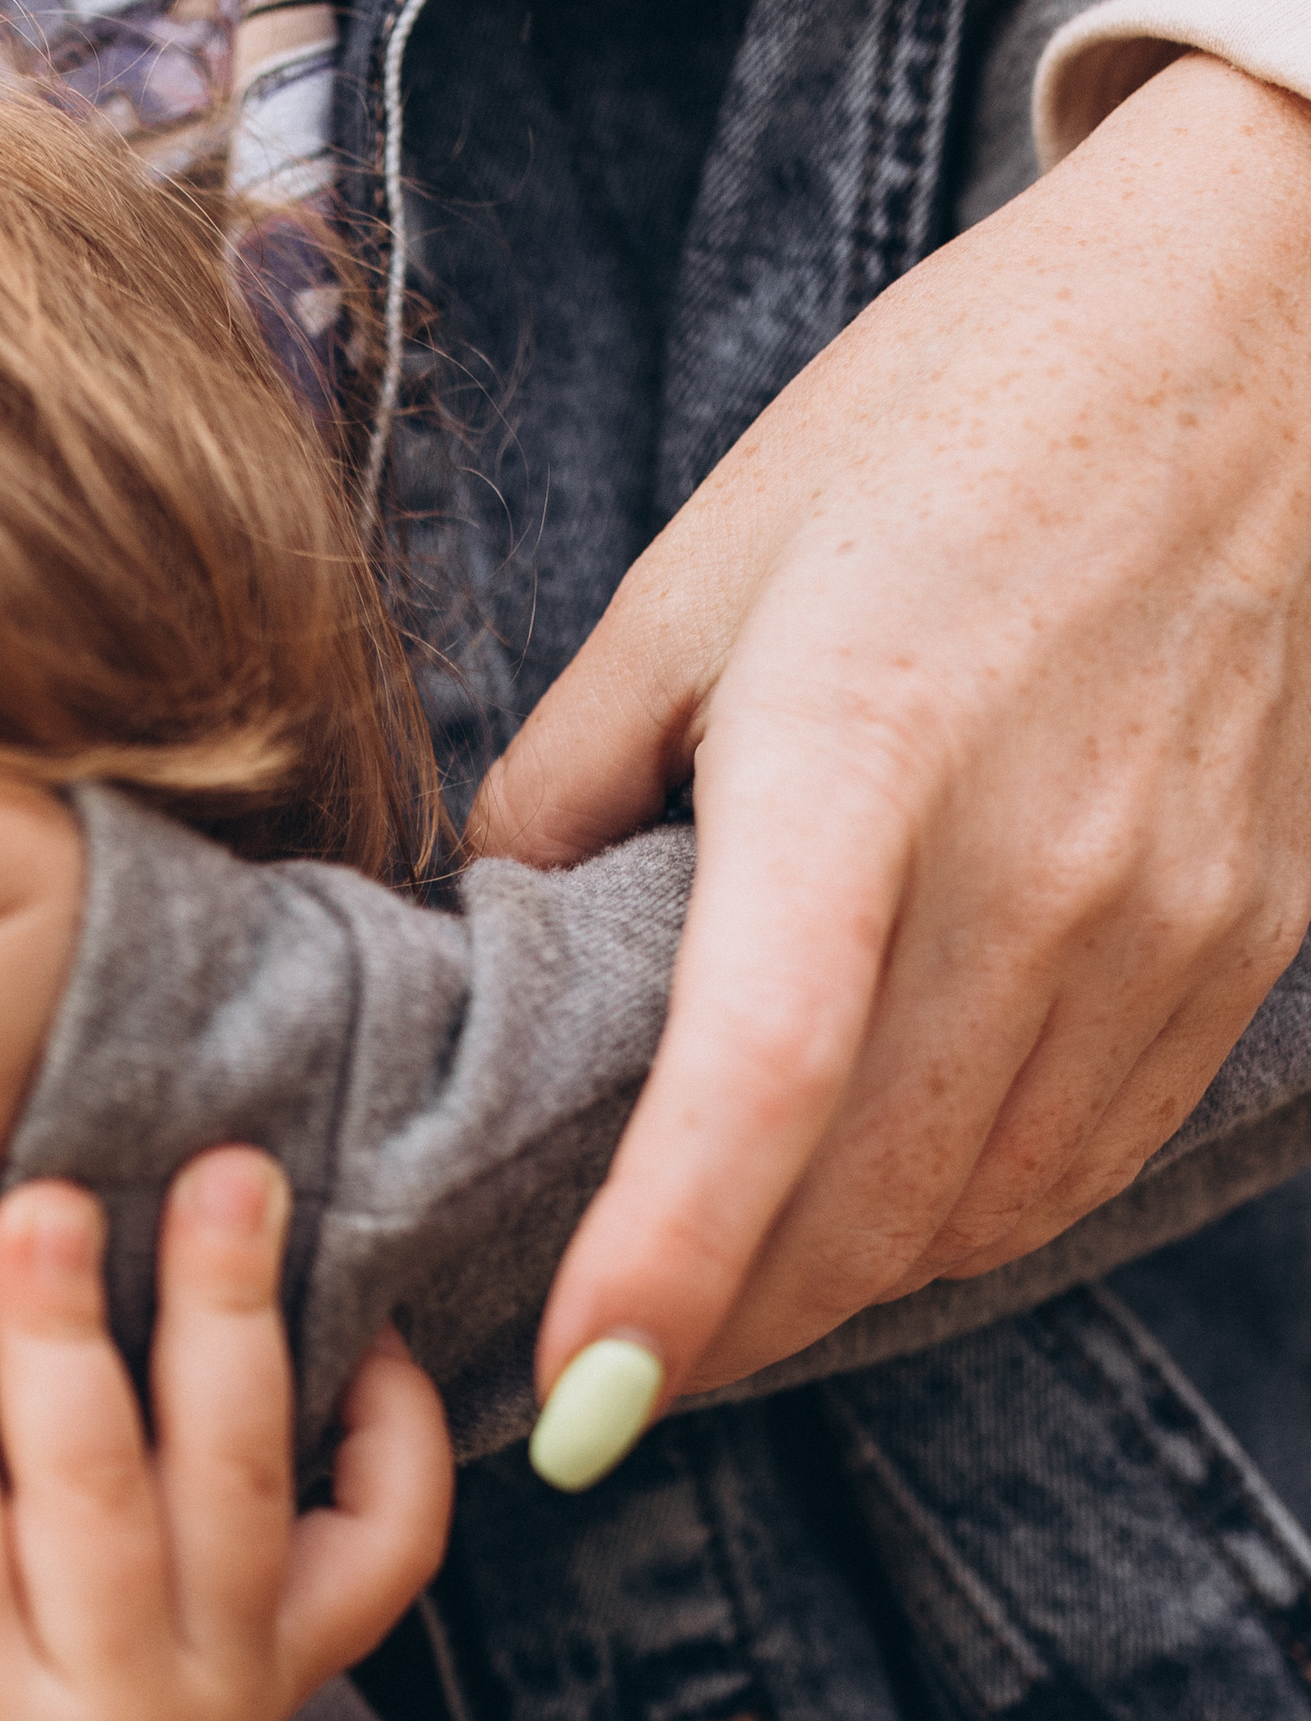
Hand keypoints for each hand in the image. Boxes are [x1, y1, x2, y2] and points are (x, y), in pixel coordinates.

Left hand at [0, 1150, 451, 1720]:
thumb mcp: (135, 1718)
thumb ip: (170, 1580)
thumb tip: (176, 1359)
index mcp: (252, 1685)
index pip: (387, 1552)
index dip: (398, 1425)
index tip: (372, 1308)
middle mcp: (190, 1692)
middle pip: (240, 1469)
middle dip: (236, 1307)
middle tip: (229, 1169)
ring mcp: (75, 1703)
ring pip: (95, 1478)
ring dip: (70, 1324)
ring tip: (43, 1201)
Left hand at [471, 55, 1310, 1436]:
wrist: (1260, 333)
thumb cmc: (946, 424)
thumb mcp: (704, 562)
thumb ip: (576, 770)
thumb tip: (486, 941)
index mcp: (862, 744)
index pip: (766, 1066)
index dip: (667, 1254)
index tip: (578, 1387)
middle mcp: (1039, 858)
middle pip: (870, 1196)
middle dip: (719, 1330)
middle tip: (601, 1377)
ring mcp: (1167, 914)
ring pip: (983, 1210)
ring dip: (838, 1295)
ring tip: (718, 1309)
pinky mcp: (1248, 942)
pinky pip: (1089, 1158)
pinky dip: (966, 1222)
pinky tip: (878, 1217)